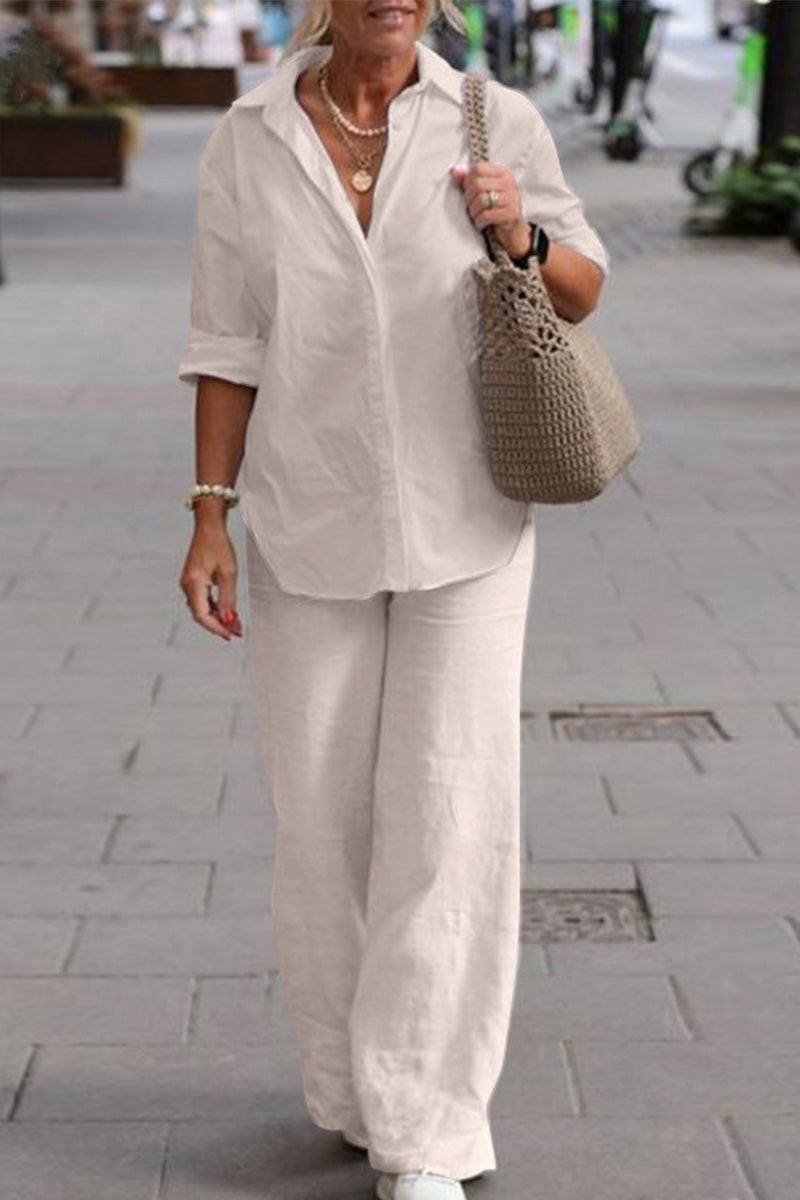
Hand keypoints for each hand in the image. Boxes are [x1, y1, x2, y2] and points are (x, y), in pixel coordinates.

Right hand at [179, 520, 242, 640]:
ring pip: (201, 609)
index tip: (229, 634)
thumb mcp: (228, 574)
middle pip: (201, 614)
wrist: (209, 529)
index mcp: (194, 583)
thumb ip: (228, 599)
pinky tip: (227, 612)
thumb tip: (229, 620)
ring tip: (235, 623)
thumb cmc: (218, 546)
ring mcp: (188, 584)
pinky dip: (214, 608)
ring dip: (218, 617)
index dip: (216, 627)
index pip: (202, 614)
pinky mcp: (192, 582)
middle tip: (236, 631)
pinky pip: (201, 601)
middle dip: (219, 625)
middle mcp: (187, 585)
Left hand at [450, 161, 531, 258]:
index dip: (468, 181)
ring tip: (476, 215)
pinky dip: (480, 221)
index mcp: (502, 173)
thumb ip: (469, 181)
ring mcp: (512, 198)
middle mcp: (508, 183)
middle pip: (478, 184)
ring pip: (481, 199)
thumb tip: (455, 171)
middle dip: (469, 198)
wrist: (513, 231)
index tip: (469, 191)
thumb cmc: (496, 209)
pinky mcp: (511, 213)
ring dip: (474, 211)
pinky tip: (481, 223)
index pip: (478, 168)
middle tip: (471, 207)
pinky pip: (487, 215)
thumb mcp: (484, 191)